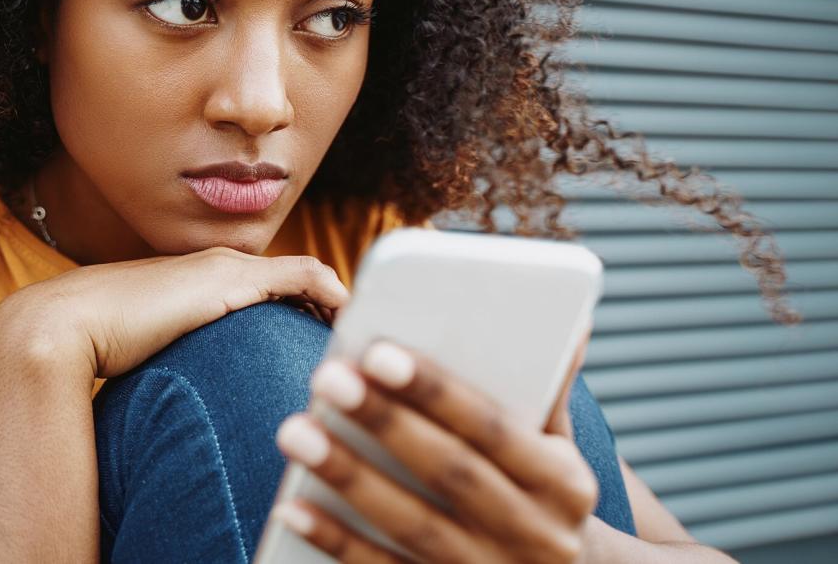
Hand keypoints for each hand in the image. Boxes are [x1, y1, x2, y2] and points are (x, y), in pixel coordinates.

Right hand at [0, 247, 349, 377]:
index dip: (304, 308)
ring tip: (362, 335)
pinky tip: (347, 319)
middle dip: (330, 306)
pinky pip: (301, 278)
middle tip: (359, 338)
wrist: (63, 326)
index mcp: (201, 279)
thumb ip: (176, 355)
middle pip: (295, 277)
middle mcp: (219, 265)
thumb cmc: (96, 344)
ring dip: (336, 304)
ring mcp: (226, 269)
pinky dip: (329, 294)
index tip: (326, 337)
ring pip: (304, 275)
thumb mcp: (148, 347)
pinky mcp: (230, 280)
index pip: (269, 285)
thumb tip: (188, 394)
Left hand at [272, 332, 597, 562]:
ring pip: (413, 526)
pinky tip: (293, 505)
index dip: (436, 391)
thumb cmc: (541, 497)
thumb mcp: (559, 450)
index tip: (379, 352)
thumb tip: (565, 317)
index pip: (494, 429)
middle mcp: (536, 537)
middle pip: (450, 474)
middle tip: (326, 378)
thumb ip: (546, 389)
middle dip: (384, 423)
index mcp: (563, 485)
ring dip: (349, 477)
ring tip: (295, 431)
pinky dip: (337, 541)